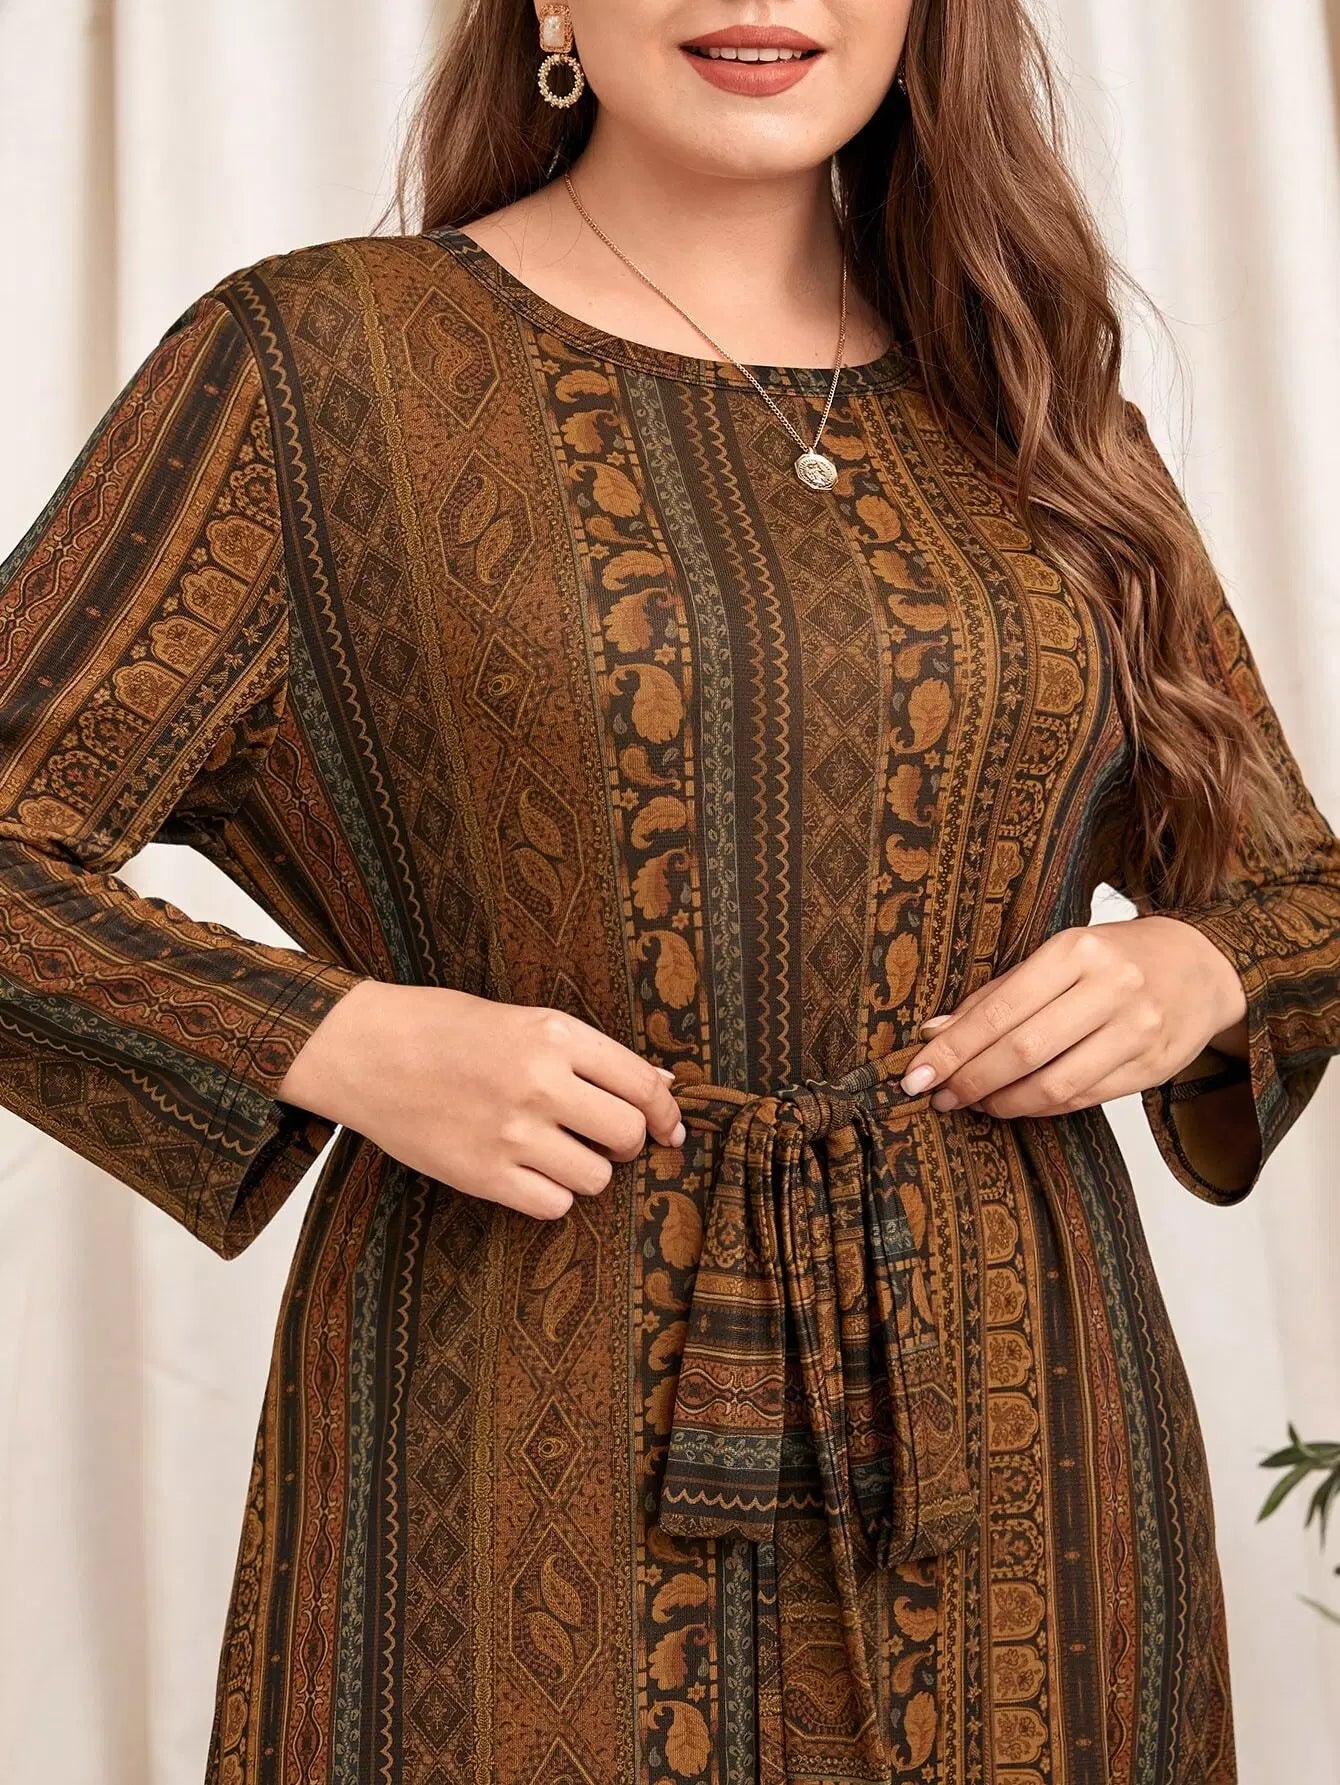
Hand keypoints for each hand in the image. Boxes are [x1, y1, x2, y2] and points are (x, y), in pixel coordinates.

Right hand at [279, 981, 684, 1219]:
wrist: (364, 1050)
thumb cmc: (445, 1028)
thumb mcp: (523, 1020)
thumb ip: (591, 1055)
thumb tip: (661, 1087)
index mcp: (554, 1035)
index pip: (642, 1085)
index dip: (666, 1114)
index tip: (669, 1129)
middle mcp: (539, 1083)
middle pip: (626, 1135)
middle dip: (625, 1142)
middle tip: (601, 1137)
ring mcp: (510, 1133)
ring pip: (595, 1178)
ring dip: (586, 1170)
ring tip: (555, 1151)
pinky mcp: (482, 1175)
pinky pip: (553, 1205)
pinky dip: (551, 1195)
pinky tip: (528, 1172)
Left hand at [898, 916, 1248, 1119]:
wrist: (1200, 967)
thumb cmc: (1114, 957)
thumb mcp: (1057, 956)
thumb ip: (998, 994)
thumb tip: (935, 1032)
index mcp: (1077, 950)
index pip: (1000, 1011)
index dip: (953, 1049)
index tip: (916, 1073)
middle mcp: (1111, 988)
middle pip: (1022, 1051)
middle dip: (970, 1080)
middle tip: (938, 1095)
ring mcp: (1137, 1031)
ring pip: (1052, 1085)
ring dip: (1001, 1102)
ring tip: (973, 1102)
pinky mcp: (1152, 1067)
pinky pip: (1082, 1099)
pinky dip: (1039, 1107)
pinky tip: (1015, 1102)